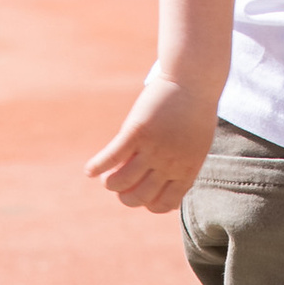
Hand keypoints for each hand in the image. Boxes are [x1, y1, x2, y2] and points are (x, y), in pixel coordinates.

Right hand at [87, 71, 214, 216]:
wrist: (193, 80)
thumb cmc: (194, 112)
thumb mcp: (194, 145)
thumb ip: (180, 165)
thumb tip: (160, 180)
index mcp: (187, 170)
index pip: (163, 204)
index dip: (148, 204)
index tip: (140, 194)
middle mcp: (170, 164)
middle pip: (139, 197)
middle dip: (125, 197)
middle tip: (119, 186)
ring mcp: (153, 148)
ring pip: (121, 181)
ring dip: (109, 183)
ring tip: (106, 178)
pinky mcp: (137, 131)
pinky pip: (112, 157)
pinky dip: (97, 167)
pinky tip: (89, 170)